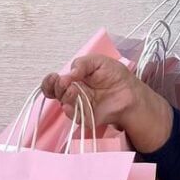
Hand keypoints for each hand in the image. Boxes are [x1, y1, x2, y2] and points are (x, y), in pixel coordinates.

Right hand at [41, 54, 173, 154]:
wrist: (130, 92)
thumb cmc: (115, 76)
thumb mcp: (98, 61)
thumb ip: (81, 64)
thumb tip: (67, 74)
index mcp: (73, 80)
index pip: (54, 82)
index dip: (50, 81)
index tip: (55, 77)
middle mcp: (73, 94)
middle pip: (54, 94)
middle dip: (55, 87)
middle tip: (64, 83)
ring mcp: (79, 107)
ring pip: (63, 104)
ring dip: (64, 96)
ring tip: (74, 90)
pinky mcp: (86, 118)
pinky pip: (74, 117)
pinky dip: (71, 111)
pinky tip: (72, 104)